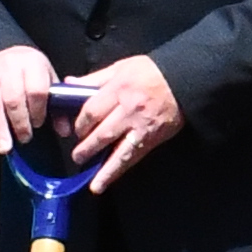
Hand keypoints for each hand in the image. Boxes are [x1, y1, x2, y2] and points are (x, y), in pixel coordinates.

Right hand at [0, 45, 62, 157]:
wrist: (1, 53)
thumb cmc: (29, 72)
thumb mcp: (48, 80)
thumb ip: (57, 106)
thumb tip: (65, 131)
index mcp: (32, 63)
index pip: (36, 90)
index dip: (37, 111)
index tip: (39, 124)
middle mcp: (9, 66)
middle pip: (13, 99)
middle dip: (19, 123)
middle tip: (25, 139)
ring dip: (0, 130)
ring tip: (5, 148)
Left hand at [64, 54, 183, 187]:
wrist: (183, 81)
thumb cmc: (151, 72)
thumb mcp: (120, 68)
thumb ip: (94, 79)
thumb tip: (68, 85)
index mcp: (118, 89)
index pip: (91, 111)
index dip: (80, 124)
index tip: (76, 130)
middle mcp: (128, 109)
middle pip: (100, 132)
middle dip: (86, 146)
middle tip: (77, 155)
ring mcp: (140, 126)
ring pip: (114, 149)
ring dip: (99, 166)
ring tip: (89, 179)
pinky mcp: (150, 138)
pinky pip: (130, 157)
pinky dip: (115, 172)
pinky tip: (102, 183)